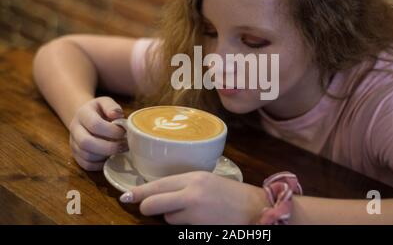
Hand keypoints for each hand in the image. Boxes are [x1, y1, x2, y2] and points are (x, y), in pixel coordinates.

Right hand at [69, 96, 126, 170]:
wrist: (85, 117)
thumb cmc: (99, 110)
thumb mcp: (105, 102)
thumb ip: (111, 106)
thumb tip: (117, 115)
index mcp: (82, 114)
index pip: (95, 124)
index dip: (112, 131)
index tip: (124, 132)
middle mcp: (75, 129)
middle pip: (86, 142)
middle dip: (109, 147)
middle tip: (125, 146)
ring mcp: (73, 143)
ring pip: (87, 156)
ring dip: (106, 156)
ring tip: (120, 150)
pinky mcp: (76, 155)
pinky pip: (86, 165)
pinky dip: (100, 164)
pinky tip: (111, 157)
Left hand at [119, 171, 267, 223]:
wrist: (254, 208)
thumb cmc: (231, 194)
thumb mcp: (207, 181)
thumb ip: (184, 185)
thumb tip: (160, 193)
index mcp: (194, 177)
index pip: (158, 184)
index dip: (139, 192)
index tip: (125, 195)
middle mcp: (191, 193)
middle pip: (153, 203)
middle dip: (147, 208)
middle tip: (148, 208)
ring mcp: (194, 212)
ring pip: (167, 218)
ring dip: (172, 217)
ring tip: (192, 212)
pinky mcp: (198, 228)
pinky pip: (180, 228)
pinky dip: (184, 225)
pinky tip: (199, 220)